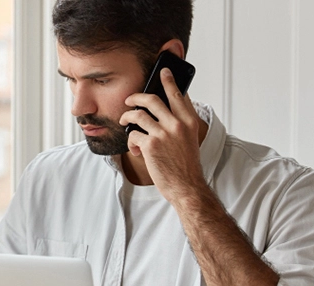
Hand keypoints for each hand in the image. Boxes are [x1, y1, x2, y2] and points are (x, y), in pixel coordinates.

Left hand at [120, 68, 208, 199]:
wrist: (186, 186)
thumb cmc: (185, 164)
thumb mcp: (188, 139)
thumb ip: (179, 123)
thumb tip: (163, 110)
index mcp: (189, 121)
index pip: (178, 94)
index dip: (169, 81)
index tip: (163, 71)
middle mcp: (177, 124)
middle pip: (152, 99)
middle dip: (136, 97)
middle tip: (129, 100)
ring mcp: (164, 133)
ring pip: (137, 115)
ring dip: (126, 118)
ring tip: (124, 122)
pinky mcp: (150, 144)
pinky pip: (133, 134)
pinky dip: (131, 142)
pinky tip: (136, 150)